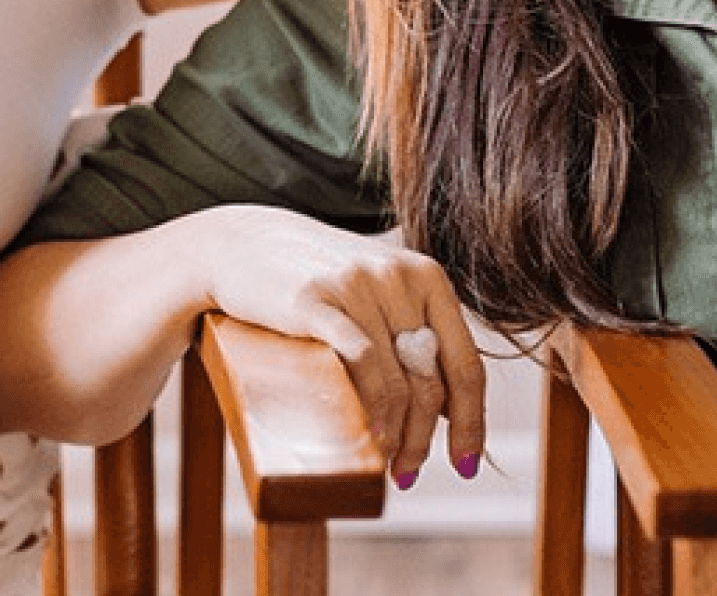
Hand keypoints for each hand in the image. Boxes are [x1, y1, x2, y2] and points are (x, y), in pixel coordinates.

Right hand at [193, 205, 485, 485]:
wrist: (243, 242)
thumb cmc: (319, 281)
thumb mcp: (378, 295)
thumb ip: (417, 336)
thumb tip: (455, 410)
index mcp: (427, 276)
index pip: (466, 363)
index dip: (473, 422)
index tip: (466, 465)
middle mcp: (400, 276)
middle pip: (433, 381)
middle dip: (425, 440)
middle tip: (408, 474)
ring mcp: (358, 284)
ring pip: (399, 381)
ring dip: (397, 437)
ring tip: (385, 465)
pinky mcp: (315, 299)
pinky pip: (361, 362)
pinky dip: (372, 408)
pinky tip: (369, 439)